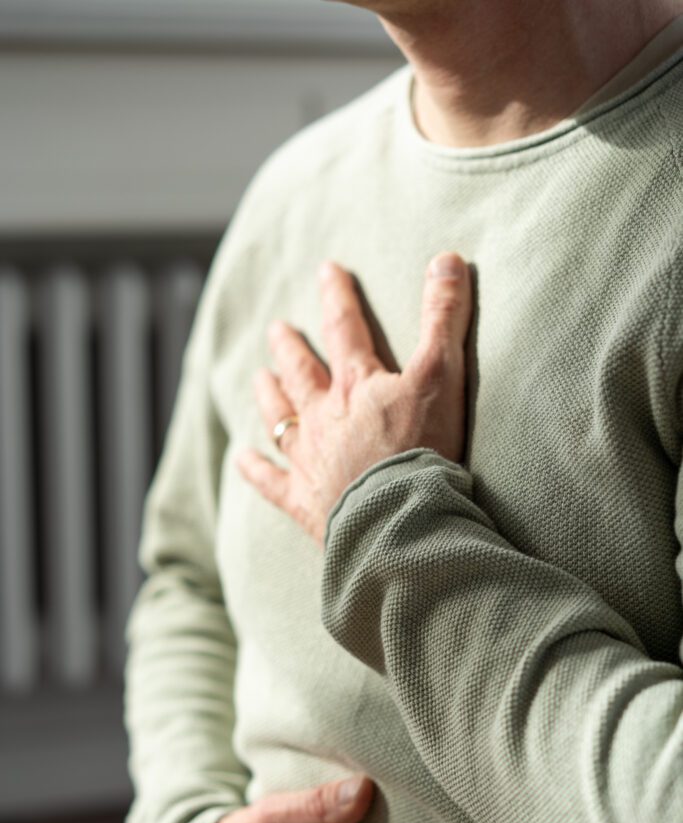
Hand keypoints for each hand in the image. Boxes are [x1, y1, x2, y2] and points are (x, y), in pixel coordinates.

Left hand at [238, 253, 470, 544]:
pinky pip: (270, 480)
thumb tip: (447, 258)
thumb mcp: (442, 374)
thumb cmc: (424, 447)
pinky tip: (241, 459)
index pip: (344, 327)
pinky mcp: (303, 500)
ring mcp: (308, 459)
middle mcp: (323, 416)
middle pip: (301, 372)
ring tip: (260, 378)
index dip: (337, 296)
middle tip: (277, 329)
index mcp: (356, 384)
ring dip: (269, 396)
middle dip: (290, 347)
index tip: (327, 271)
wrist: (399, 517)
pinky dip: (254, 469)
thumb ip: (444, 317)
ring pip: (279, 418)